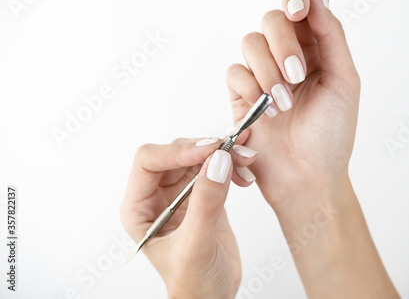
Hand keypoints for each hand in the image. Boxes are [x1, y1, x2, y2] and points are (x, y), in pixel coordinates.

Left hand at [120, 138, 256, 298]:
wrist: (212, 297)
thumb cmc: (192, 283)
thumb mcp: (195, 246)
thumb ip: (205, 204)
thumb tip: (218, 162)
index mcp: (139, 207)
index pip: (149, 162)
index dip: (177, 151)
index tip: (210, 150)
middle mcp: (157, 196)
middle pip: (175, 153)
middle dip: (206, 149)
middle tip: (235, 152)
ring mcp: (180, 194)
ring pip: (198, 156)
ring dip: (223, 154)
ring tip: (246, 160)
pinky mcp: (203, 194)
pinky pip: (214, 167)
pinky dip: (231, 164)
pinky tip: (245, 174)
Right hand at [226, 0, 397, 297]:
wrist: (307, 178)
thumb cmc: (331, 136)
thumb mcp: (343, 81)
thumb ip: (330, 34)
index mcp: (317, 50)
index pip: (300, 9)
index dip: (296, 3)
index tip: (299, 11)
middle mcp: (287, 58)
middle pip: (271, 21)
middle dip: (282, 46)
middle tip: (297, 76)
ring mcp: (262, 75)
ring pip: (250, 44)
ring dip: (266, 71)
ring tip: (284, 104)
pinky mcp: (241, 96)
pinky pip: (234, 73)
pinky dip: (249, 89)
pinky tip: (265, 112)